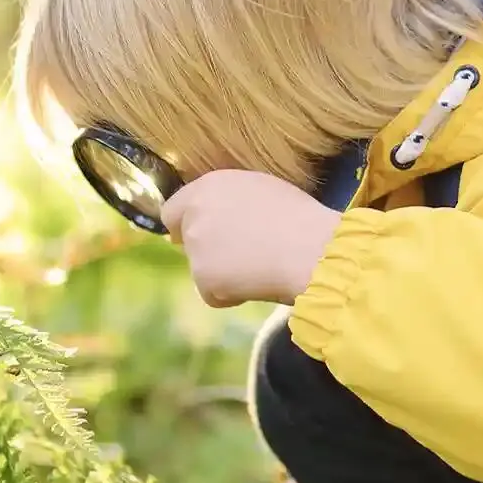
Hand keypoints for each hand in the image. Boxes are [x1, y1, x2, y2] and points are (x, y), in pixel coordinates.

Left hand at [160, 172, 339, 307]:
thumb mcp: (259, 189)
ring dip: (221, 274)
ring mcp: (196, 248)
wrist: (309, 248)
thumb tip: (218, 218)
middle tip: (239, 257)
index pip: (173, 210)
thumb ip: (229, 200)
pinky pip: (212, 294)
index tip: (202, 236)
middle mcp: (195, 215)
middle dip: (207, 250)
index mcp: (209, 186)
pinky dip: (229, 295)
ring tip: (257, 270)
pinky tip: (256, 284)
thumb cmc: (298, 215)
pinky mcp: (204, 279)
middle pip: (187, 240)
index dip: (185, 224)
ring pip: (201, 269)